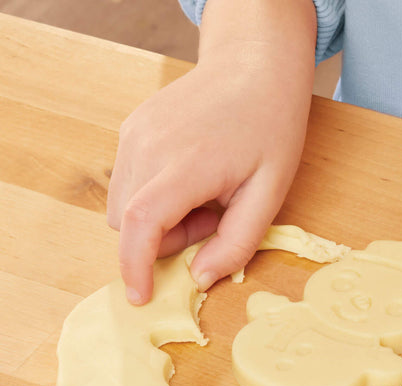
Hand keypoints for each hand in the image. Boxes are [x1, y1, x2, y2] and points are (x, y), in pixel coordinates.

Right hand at [107, 1, 315, 303]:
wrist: (255, 67)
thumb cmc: (270, 128)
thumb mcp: (269, 194)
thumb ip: (236, 243)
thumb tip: (200, 279)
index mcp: (185, 164)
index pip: (141, 225)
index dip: (135, 268)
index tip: (140, 297)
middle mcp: (147, 146)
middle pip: (129, 223)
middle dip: (165, 240)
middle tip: (213, 220)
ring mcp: (134, 134)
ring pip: (124, 205)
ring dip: (159, 219)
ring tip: (204, 198)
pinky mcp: (132, 128)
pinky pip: (129, 182)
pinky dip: (154, 196)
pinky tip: (191, 179)